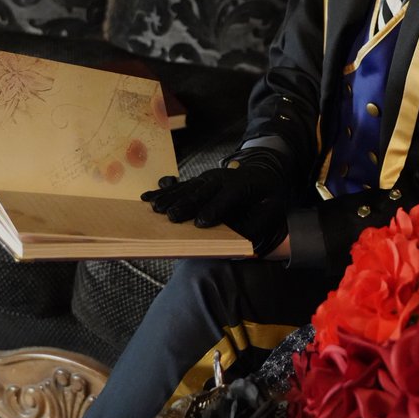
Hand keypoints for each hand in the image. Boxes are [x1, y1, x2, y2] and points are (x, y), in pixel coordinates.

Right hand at [140, 148, 290, 256]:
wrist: (262, 173)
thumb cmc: (266, 198)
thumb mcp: (271, 211)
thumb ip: (256, 226)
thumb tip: (242, 244)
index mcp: (242, 185)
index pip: (229, 196)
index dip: (215, 209)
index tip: (201, 223)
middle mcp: (222, 178)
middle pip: (202, 191)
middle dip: (186, 204)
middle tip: (172, 216)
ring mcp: (207, 178)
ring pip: (187, 188)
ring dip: (170, 198)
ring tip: (156, 209)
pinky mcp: (196, 181)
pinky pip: (177, 187)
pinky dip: (161, 192)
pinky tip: (146, 197)